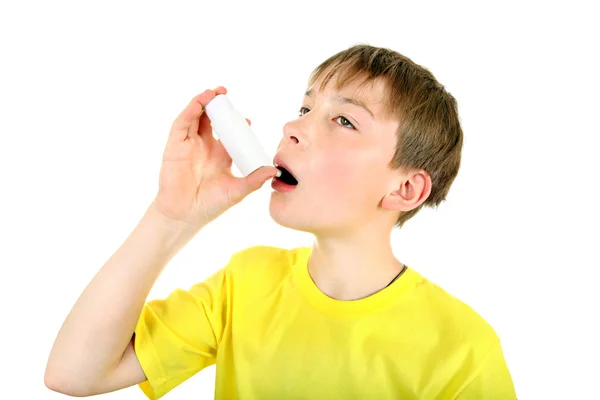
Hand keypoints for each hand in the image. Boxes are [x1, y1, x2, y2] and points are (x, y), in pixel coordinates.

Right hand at [153, 87, 277, 226]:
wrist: (185, 216)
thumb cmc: (210, 205)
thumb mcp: (237, 191)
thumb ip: (254, 180)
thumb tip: (273, 171)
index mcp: (220, 155)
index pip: (229, 133)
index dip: (236, 123)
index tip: (246, 120)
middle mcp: (204, 147)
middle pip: (211, 119)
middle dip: (219, 106)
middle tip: (226, 94)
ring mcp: (189, 145)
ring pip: (195, 117)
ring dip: (203, 102)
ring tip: (214, 92)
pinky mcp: (174, 147)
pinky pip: (182, 124)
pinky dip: (190, 111)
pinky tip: (199, 103)